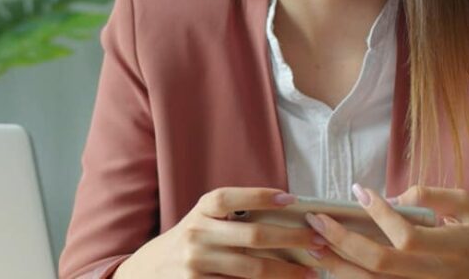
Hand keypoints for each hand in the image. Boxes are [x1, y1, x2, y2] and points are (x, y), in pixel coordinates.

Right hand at [115, 186, 320, 278]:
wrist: (150, 272)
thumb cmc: (190, 241)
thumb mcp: (202, 221)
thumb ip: (233, 217)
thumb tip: (286, 214)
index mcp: (200, 211)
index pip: (230, 198)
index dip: (260, 196)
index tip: (293, 201)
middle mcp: (196, 235)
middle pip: (253, 236)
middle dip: (291, 239)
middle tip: (318, 242)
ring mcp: (196, 265)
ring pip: (252, 269)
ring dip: (287, 272)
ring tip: (311, 272)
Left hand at [303, 184, 468, 278]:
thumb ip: (430, 196)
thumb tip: (391, 197)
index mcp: (452, 247)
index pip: (406, 235)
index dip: (378, 213)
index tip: (357, 191)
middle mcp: (435, 275)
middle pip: (379, 264)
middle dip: (341, 240)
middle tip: (316, 219)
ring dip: (338, 264)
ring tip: (313, 242)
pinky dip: (353, 278)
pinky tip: (335, 262)